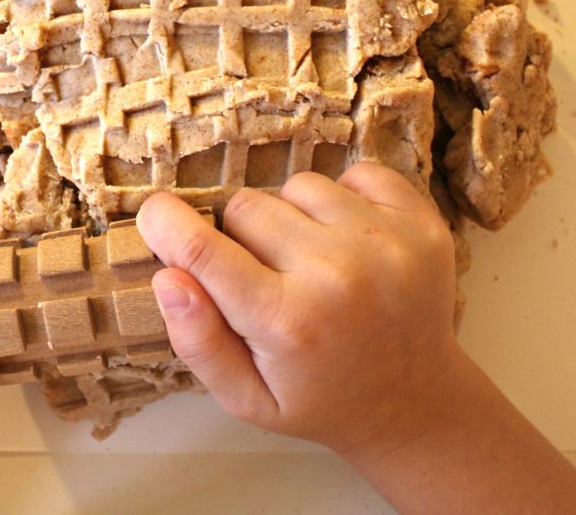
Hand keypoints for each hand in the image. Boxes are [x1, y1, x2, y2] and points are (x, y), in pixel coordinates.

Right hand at [136, 162, 461, 456]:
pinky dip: (341, 199)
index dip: (166, 224)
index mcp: (288, 322)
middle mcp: (339, 273)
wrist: (418, 402)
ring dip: (292, 217)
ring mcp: (387, 241)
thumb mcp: (245, 398)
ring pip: (296, 185)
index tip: (155, 215)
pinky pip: (354, 173)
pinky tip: (347, 242)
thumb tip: (168, 276)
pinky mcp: (420, 221)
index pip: (203, 250)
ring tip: (310, 262)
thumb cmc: (321, 399)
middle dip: (240, 237)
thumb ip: (198, 341)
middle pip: (246, 207)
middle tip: (264, 278)